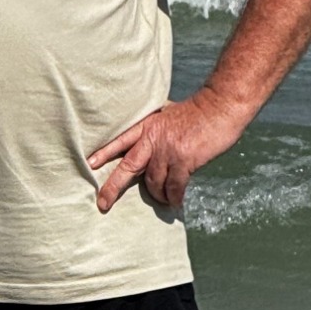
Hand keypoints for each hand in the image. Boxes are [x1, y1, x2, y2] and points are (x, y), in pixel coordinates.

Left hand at [87, 89, 247, 212]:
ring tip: (163, 201)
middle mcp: (153, 138)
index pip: (121, 140)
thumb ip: (157, 130)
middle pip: (127, 167)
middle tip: (102, 203)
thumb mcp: (169, 114)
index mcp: (148, 125)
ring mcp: (168, 149)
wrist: (221, 106)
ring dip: (157, 195)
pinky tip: (175, 202)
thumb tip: (152, 148)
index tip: (89, 164)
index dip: (105, 152)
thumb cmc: (199, 112)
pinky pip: (174, 186)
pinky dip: (174, 197)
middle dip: (112, 187)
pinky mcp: (184, 160)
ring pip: (153, 182)